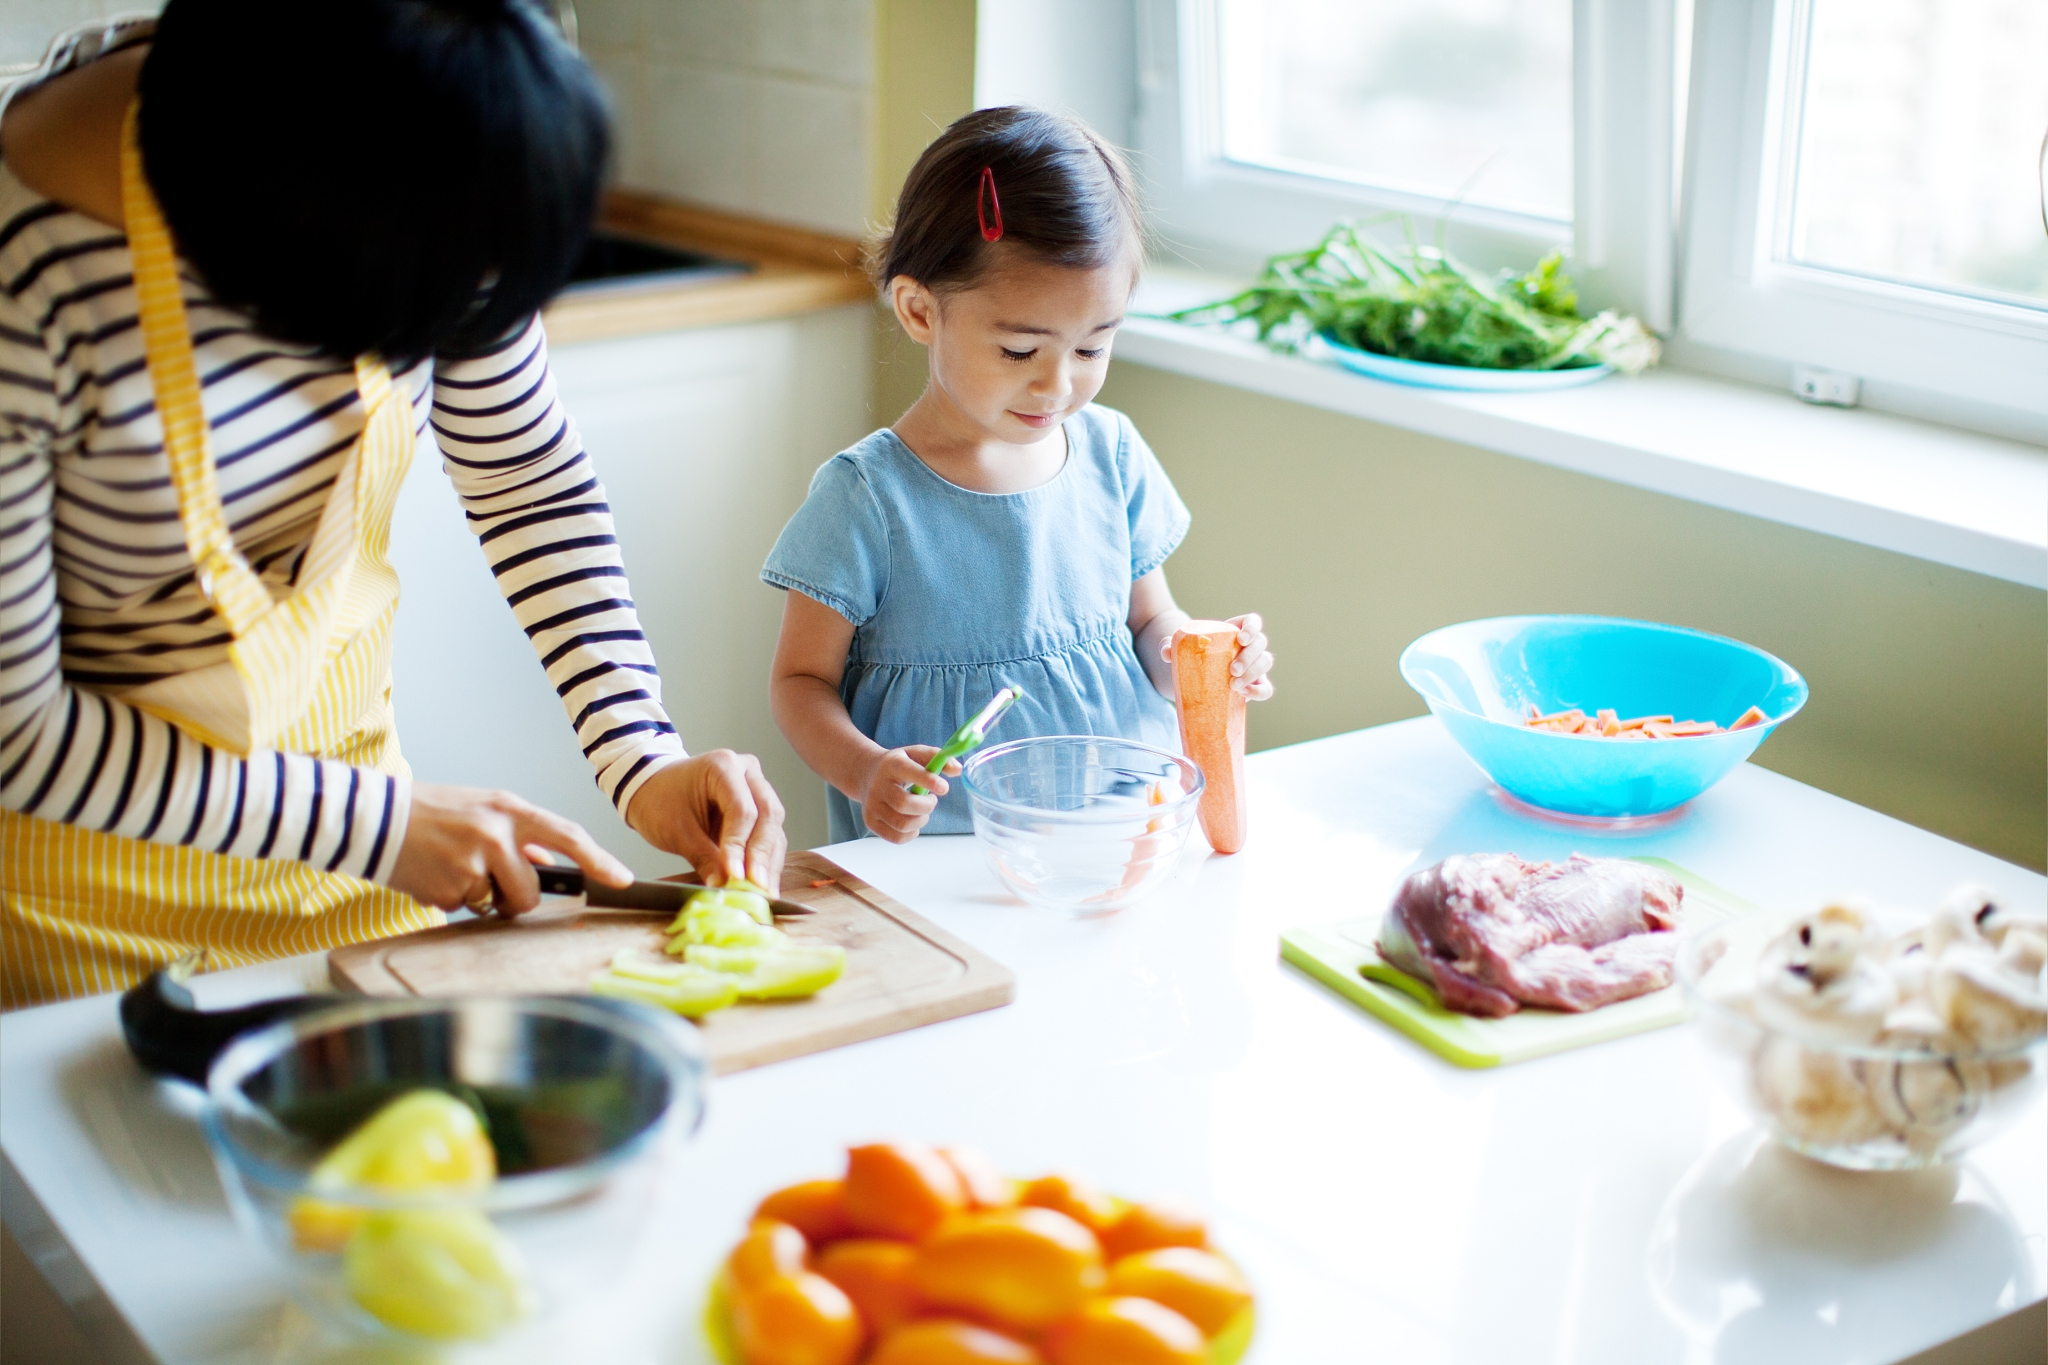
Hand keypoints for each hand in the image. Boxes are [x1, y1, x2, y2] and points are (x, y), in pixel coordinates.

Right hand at [390, 783, 631, 913]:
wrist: (373, 817)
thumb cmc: (431, 811)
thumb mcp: (482, 807)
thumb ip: (517, 831)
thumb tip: (546, 859)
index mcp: (509, 809)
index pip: (567, 835)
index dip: (598, 859)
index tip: (622, 878)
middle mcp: (495, 835)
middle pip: (531, 891)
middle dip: (516, 896)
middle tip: (490, 880)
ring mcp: (471, 864)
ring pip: (497, 904)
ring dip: (480, 896)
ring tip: (452, 867)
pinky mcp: (447, 890)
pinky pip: (464, 909)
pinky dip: (449, 898)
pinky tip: (432, 873)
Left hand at [626, 751, 787, 889]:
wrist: (652, 787)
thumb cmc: (659, 800)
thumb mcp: (675, 830)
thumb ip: (703, 857)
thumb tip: (723, 885)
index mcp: (724, 766)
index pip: (742, 810)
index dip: (740, 845)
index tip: (736, 876)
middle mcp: (748, 772)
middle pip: (768, 815)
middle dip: (761, 855)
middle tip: (757, 886)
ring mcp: (756, 789)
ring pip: (774, 828)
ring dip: (770, 862)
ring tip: (764, 892)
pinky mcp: (758, 808)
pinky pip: (770, 835)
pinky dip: (767, 861)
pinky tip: (764, 885)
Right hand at [860, 745, 960, 843]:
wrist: (866, 773)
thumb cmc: (899, 764)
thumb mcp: (916, 754)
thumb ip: (938, 757)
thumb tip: (957, 770)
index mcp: (891, 764)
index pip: (908, 772)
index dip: (928, 781)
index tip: (944, 788)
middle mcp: (878, 785)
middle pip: (904, 804)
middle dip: (927, 806)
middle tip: (932, 800)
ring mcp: (872, 806)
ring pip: (902, 824)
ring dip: (921, 821)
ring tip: (921, 811)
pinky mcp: (870, 822)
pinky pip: (896, 838)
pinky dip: (911, 834)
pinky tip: (912, 822)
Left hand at [1160, 612, 1275, 699]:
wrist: (1198, 678)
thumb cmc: (1192, 656)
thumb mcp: (1181, 650)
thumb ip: (1171, 646)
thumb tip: (1165, 651)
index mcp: (1237, 630)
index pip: (1253, 622)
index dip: (1252, 628)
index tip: (1240, 638)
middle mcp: (1250, 647)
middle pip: (1261, 643)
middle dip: (1249, 656)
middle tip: (1232, 670)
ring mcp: (1255, 665)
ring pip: (1265, 662)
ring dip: (1252, 673)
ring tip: (1233, 685)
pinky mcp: (1256, 685)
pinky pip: (1266, 689)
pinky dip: (1259, 691)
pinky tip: (1244, 695)